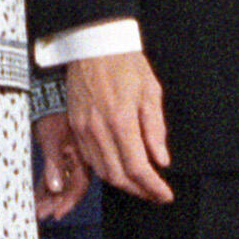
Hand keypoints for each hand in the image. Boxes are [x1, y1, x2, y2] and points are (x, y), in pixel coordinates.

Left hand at [31, 111, 86, 220]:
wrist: (47, 98)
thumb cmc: (51, 117)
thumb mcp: (52, 139)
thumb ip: (54, 164)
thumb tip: (55, 188)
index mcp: (81, 156)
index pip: (79, 186)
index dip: (68, 202)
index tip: (56, 214)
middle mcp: (77, 160)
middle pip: (68, 188)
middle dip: (55, 203)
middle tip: (40, 214)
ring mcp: (67, 159)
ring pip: (59, 184)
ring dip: (48, 198)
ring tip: (36, 210)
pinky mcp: (56, 156)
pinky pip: (51, 176)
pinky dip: (44, 187)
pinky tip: (35, 198)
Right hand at [64, 50, 171, 203]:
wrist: (93, 44)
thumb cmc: (124, 62)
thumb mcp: (151, 92)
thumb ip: (155, 129)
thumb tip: (161, 159)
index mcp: (121, 120)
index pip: (138, 167)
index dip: (152, 187)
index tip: (164, 194)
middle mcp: (98, 129)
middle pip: (117, 176)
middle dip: (138, 191)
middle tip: (155, 193)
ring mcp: (83, 129)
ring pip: (101, 171)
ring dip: (122, 183)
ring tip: (140, 184)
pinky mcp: (74, 126)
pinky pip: (89, 158)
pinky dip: (105, 169)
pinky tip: (119, 168)